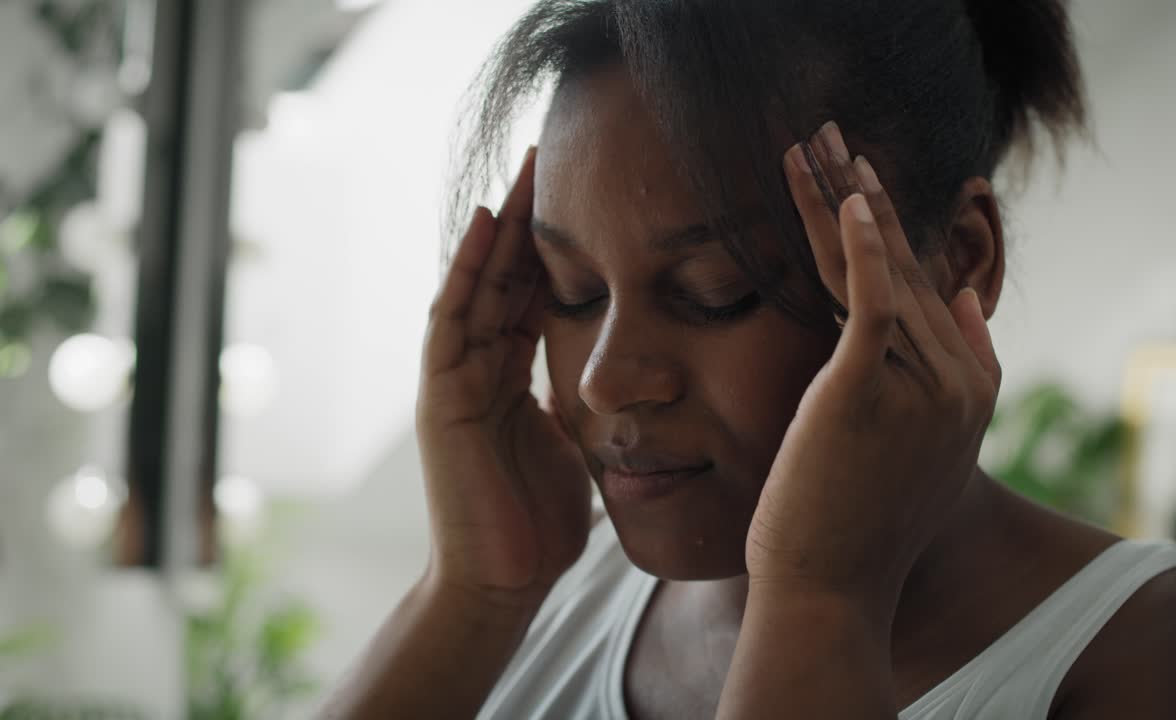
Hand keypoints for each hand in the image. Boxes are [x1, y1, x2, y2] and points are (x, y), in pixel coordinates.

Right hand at [417, 147, 591, 607]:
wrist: (503, 583)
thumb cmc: (539, 523)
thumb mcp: (574, 447)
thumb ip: (580, 407)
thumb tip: (621, 384)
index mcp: (513, 378)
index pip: (531, 295)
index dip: (553, 247)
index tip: (582, 197)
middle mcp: (481, 369)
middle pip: (503, 279)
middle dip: (526, 222)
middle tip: (551, 160)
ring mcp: (456, 381)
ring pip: (476, 286)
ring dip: (499, 229)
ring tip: (521, 173)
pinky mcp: (443, 399)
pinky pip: (452, 322)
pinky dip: (466, 273)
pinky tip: (484, 226)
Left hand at [744, 123, 1000, 610]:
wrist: (828, 588)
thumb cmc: (858, 525)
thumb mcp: (922, 451)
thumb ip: (954, 377)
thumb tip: (969, 298)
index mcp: (970, 391)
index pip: (929, 291)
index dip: (897, 229)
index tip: (868, 179)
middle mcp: (956, 381)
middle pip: (908, 266)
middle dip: (867, 194)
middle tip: (837, 134)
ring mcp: (919, 384)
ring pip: (882, 270)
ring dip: (846, 197)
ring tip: (818, 141)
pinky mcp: (868, 386)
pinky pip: (873, 298)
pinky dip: (865, 244)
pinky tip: (850, 196)